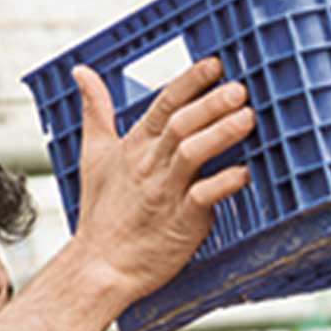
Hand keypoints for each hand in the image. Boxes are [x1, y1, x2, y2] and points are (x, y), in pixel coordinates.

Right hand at [60, 57, 256, 305]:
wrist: (100, 266)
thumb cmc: (101, 214)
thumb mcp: (93, 156)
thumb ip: (95, 113)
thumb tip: (82, 73)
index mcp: (134, 146)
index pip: (163, 103)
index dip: (189, 81)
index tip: (214, 64)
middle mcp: (150, 166)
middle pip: (181, 124)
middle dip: (211, 103)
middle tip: (239, 89)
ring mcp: (165, 193)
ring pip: (192, 154)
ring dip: (221, 134)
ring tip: (248, 118)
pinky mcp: (181, 222)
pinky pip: (203, 197)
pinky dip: (224, 184)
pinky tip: (245, 173)